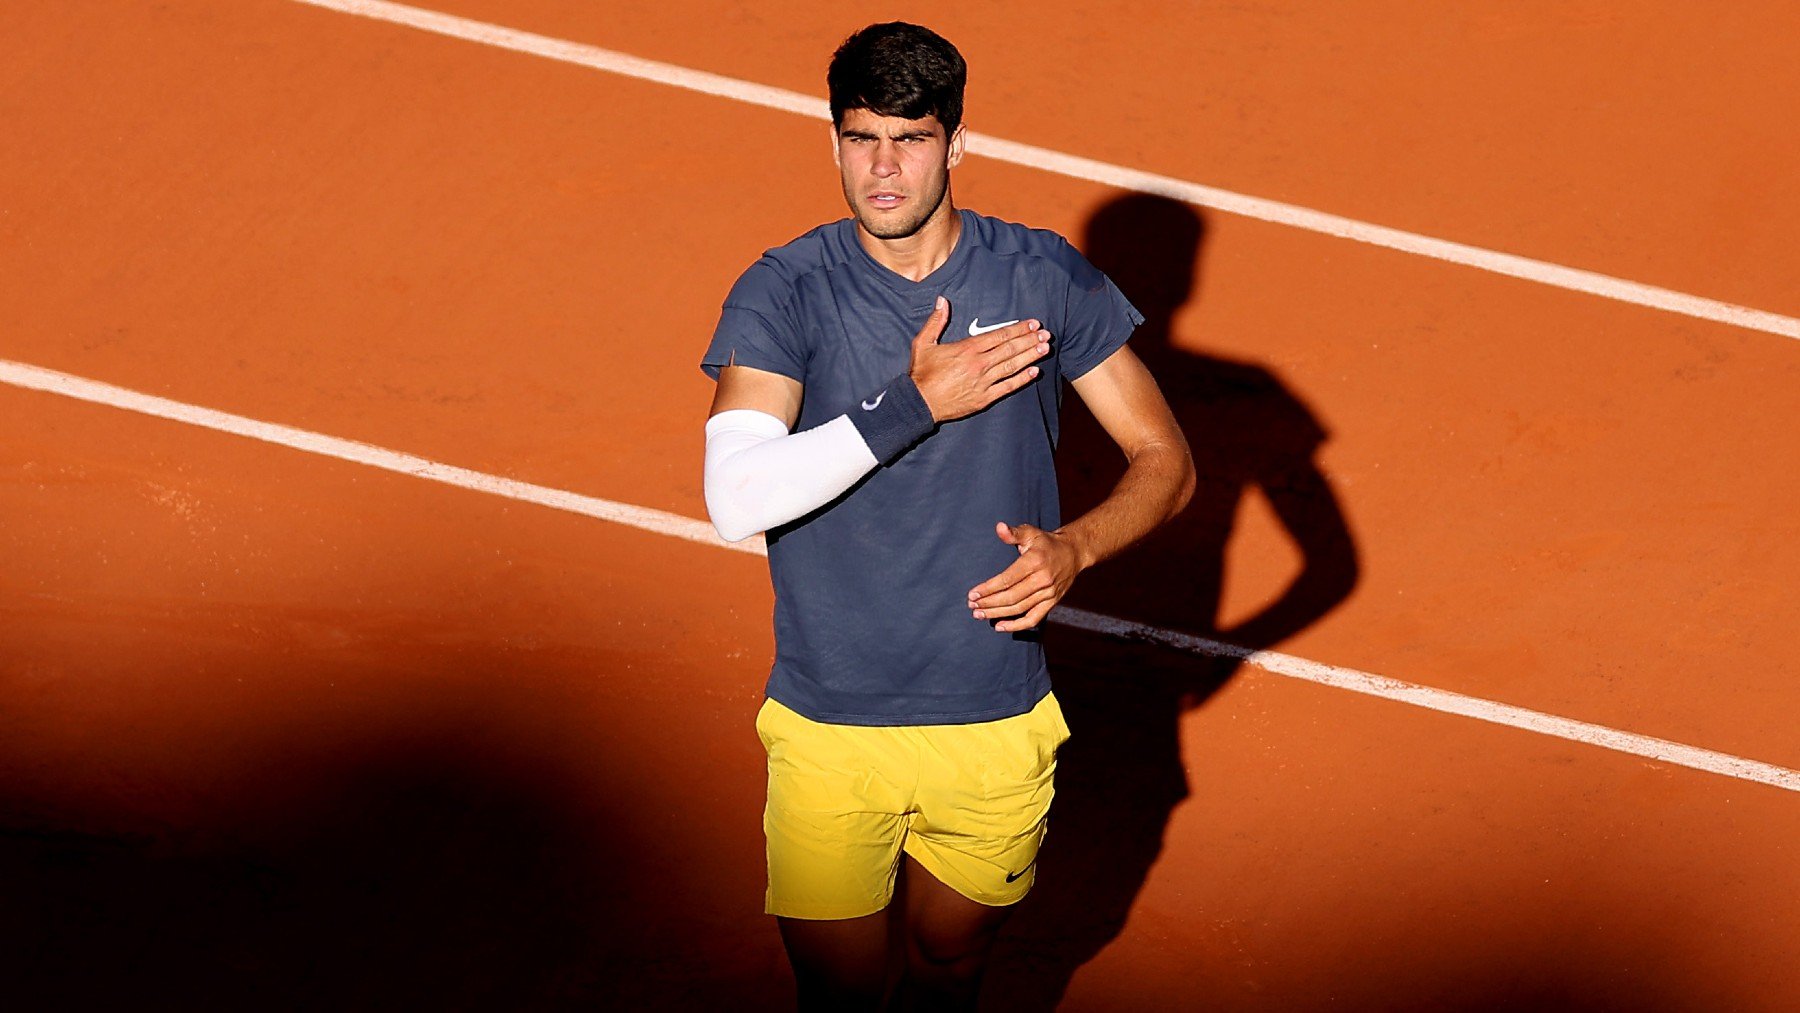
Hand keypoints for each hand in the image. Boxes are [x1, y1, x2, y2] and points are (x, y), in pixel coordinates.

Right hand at [909, 297, 1049, 422]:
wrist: (919, 403)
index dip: (1018, 329)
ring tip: (1045, 348)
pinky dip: (1022, 379)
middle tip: (1045, 334)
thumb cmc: (921, 373)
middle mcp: (979, 364)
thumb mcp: (923, 343)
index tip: (1032, 324)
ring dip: (1030, 356)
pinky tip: (1034, 372)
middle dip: (1030, 340)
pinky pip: (1007, 387)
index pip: (999, 336)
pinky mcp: (984, 398)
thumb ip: (936, 321)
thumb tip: (943, 301)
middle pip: (1010, 349)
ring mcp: (983, 382)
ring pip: (1012, 366)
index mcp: (967, 349)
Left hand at [968, 522, 1084, 632]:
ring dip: (997, 614)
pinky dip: (1016, 626)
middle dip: (989, 603)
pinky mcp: (1052, 602)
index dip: (988, 589)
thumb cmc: (1046, 542)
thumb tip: (999, 527)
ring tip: (979, 614)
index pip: (1007, 579)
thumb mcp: (1031, 533)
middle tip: (972, 606)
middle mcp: (1043, 580)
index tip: (973, 594)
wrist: (1074, 553)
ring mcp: (1049, 593)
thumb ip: (1014, 533)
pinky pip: (1033, 619)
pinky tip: (1000, 626)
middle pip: (1011, 597)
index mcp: (1034, 562)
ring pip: (1019, 609)